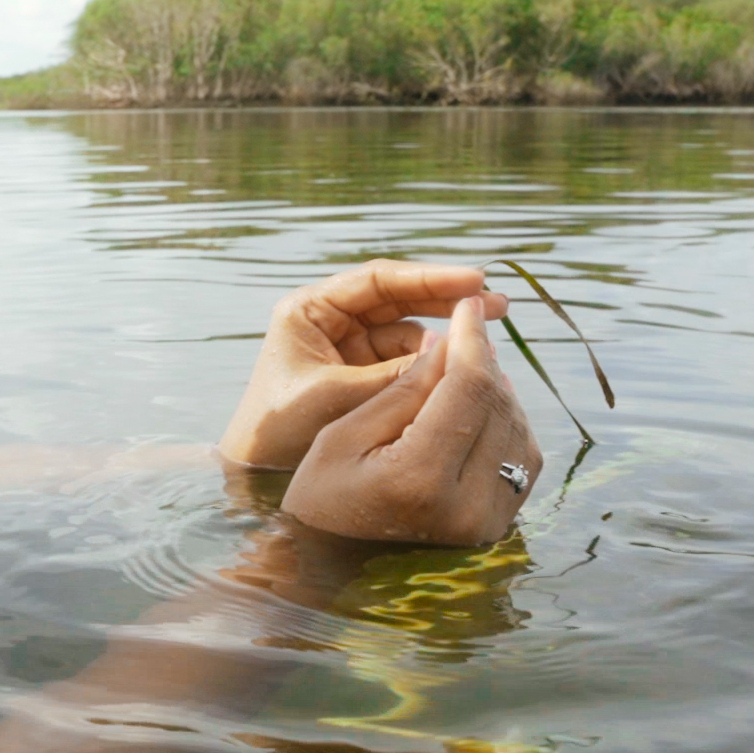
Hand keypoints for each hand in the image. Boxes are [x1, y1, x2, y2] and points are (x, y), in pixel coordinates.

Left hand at [217, 260, 508, 469]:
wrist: (255, 475)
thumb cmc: (278, 430)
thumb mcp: (337, 397)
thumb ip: (391, 374)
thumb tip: (449, 352)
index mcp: (310, 311)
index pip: (378, 281)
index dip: (430, 278)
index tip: (474, 280)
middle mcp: (329, 321)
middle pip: (399, 298)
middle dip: (447, 301)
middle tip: (498, 304)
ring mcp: (347, 347)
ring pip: (407, 330)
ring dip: (444, 336)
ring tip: (488, 345)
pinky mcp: (361, 374)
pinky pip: (405, 361)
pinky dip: (432, 365)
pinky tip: (462, 373)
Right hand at [280, 296, 541, 546]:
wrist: (329, 566)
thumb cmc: (322, 497)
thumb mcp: (343, 434)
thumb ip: (403, 389)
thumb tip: (450, 343)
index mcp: (419, 479)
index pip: (468, 388)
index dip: (472, 338)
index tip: (468, 303)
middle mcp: (465, 505)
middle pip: (498, 405)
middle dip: (485, 359)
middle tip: (466, 329)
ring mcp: (487, 522)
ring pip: (517, 428)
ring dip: (497, 389)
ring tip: (467, 368)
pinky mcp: (496, 527)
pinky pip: (520, 458)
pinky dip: (504, 422)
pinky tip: (477, 407)